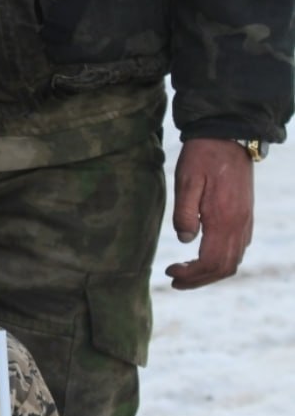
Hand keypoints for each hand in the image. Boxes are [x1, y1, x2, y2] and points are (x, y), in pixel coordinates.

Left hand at [165, 138, 253, 289]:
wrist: (229, 136)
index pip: (211, 262)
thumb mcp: (186, 181)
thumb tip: (184, 240)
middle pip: (223, 268)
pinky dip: (220, 261)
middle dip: (198, 280)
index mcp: (224, 218)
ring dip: (209, 273)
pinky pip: (238, 249)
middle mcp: (240, 223)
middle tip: (174, 280)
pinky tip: (201, 258)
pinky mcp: (245, 216)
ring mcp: (246, 221)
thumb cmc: (202, 157)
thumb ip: (184, 213)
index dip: (190, 274)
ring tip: (185, 274)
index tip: (170, 272)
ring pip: (233, 261)